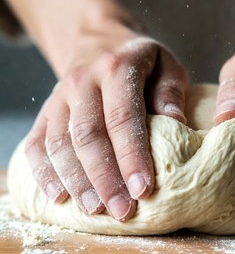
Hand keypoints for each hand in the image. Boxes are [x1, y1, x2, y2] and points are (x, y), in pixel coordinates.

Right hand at [24, 28, 187, 220]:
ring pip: (61, 143)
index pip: (123, 117)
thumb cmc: (142, 62)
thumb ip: (170, 92)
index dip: (132, 156)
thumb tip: (177, 123)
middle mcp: (83, 81)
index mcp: (117, 68)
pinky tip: (58, 196)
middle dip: (105, 177)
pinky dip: (45, 171)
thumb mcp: (166, 65)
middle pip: (89, 135)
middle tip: (121, 211)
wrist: (99, 42)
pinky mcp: (47, 110)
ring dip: (77, 180)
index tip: (143, 190)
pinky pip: (38, 142)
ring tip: (94, 210)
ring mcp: (60, 96)